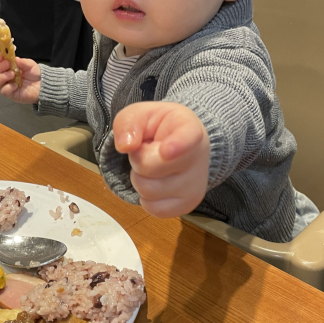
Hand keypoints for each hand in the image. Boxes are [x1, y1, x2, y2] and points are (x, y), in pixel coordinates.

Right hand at [0, 54, 40, 103]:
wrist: (43, 86)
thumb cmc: (35, 75)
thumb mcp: (30, 65)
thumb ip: (22, 62)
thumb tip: (14, 59)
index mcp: (10, 68)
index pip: (0, 63)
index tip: (1, 55)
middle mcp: (6, 77)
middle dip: (0, 67)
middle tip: (8, 65)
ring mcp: (7, 85)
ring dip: (3, 77)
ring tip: (13, 75)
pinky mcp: (10, 94)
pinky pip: (3, 91)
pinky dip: (8, 87)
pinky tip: (16, 85)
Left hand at [113, 102, 209, 218]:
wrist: (183, 146)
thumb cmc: (161, 127)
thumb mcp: (142, 114)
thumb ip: (129, 122)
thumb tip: (125, 146)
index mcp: (190, 129)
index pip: (187, 138)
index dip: (176, 145)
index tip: (167, 150)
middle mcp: (198, 160)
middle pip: (149, 167)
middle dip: (138, 158)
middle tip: (148, 150)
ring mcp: (195, 186)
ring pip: (147, 190)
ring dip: (140, 178)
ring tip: (153, 165)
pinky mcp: (188, 206)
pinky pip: (152, 208)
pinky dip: (146, 197)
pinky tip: (157, 182)